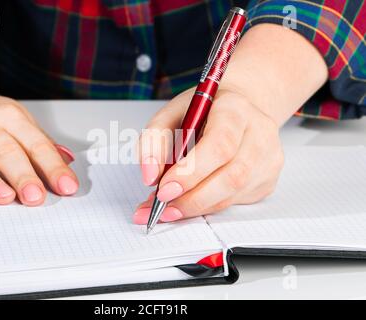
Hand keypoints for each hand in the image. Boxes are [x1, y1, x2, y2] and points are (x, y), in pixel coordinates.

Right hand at [0, 89, 77, 205]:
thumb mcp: (16, 120)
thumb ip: (40, 142)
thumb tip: (68, 160)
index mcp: (8, 115)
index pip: (35, 143)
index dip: (53, 166)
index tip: (67, 186)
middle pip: (5, 150)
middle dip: (23, 175)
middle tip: (36, 196)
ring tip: (5, 197)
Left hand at [134, 88, 284, 222]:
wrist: (238, 109)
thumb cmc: (205, 111)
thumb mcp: (172, 114)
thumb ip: (154, 141)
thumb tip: (150, 176)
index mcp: (235, 109)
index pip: (219, 145)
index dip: (191, 172)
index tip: (163, 189)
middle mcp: (259, 133)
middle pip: (231, 176)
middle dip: (192, 198)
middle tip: (162, 207)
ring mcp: (268, 159)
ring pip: (233, 194)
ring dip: (196, 207)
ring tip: (169, 209)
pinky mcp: (267, 180)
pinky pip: (235, 202)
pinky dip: (207, 206)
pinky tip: (191, 201)